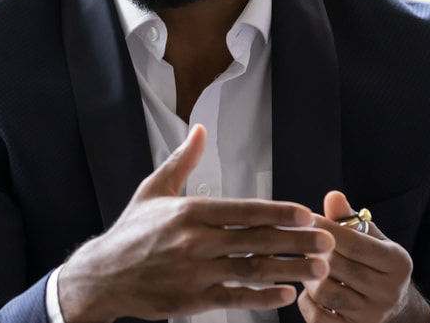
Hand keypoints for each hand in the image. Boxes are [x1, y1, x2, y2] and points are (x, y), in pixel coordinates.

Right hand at [57, 125, 334, 322]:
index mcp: (189, 212)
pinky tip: (286, 294)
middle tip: (327, 242)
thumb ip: (182, 160)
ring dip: (288, 270)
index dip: (276, 213)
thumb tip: (200, 129)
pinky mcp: (192, 300)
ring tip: (318, 270)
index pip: (242, 211)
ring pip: (251, 270)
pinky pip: (235, 298)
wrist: (102, 276)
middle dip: (295, 241)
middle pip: (255, 241)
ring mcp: (195, 273)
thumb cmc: (130, 232)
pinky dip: (262, 298)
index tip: (305, 213)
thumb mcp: (152, 190)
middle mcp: (194, 241)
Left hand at [297, 191, 429, 322]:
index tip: (306, 218)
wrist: (396, 307)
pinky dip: (308, 302)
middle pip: (338, 267)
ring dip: (309, 276)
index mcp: (397, 263)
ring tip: (307, 265)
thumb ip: (350, 219)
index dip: (325, 229)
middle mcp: (388, 291)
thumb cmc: (377, 264)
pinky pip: (319, 318)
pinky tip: (310, 290)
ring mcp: (372, 315)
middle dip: (313, 251)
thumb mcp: (373, 239)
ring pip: (326, 293)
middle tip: (300, 241)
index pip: (355, 243)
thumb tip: (332, 196)